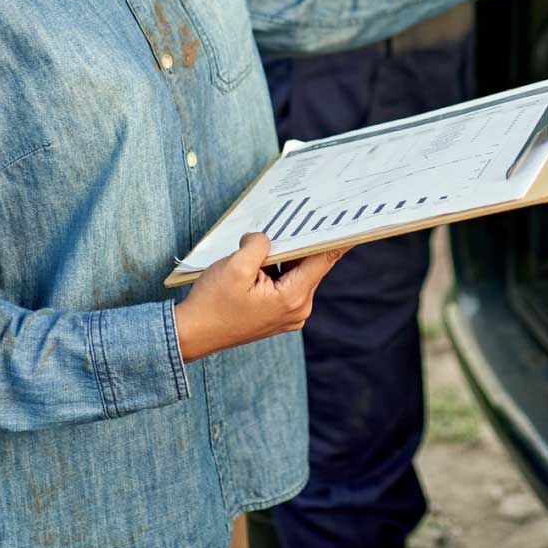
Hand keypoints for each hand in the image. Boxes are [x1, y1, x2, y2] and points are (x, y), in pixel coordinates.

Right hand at [174, 232, 346, 361]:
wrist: (192, 334)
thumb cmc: (212, 303)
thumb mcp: (235, 266)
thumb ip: (259, 245)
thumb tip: (267, 237)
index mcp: (292, 297)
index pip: (324, 259)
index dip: (338, 238)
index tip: (355, 222)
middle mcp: (298, 309)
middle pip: (310, 264)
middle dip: (302, 241)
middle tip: (307, 213)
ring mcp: (289, 313)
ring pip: (297, 272)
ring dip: (286, 255)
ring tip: (273, 236)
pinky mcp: (278, 313)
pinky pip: (287, 282)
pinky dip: (279, 267)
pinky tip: (264, 256)